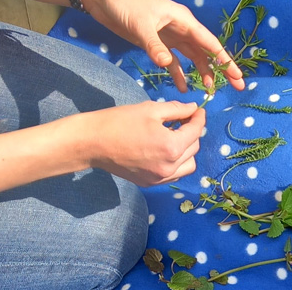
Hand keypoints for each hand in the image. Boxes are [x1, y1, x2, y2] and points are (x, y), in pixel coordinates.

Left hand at [81, 0, 244, 92]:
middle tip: (236, 86)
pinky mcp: (156, 43)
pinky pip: (172, 61)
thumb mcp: (141, 24)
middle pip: (206, 52)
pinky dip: (178, 73)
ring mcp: (169, 36)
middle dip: (221, 68)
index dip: (226, 61)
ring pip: (192, 57)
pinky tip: (181, 87)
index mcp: (184, 21)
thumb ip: (154, 45)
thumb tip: (167, 64)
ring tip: (208, 90)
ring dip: (201, 72)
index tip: (238, 76)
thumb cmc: (126, 3)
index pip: (210, 44)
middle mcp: (181, 28)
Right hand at [85, 101, 204, 185]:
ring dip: (187, 149)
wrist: (92, 142)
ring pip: (188, 164)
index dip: (199, 118)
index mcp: (171, 147)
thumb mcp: (152, 109)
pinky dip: (176, 162)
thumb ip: (177, 110)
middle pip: (194, 147)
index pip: (196, 131)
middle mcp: (169, 166)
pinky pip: (174, 174)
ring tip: (174, 136)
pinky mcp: (149, 183)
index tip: (198, 110)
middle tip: (183, 120)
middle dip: (192, 132)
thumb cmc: (121, 121)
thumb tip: (194, 109)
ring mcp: (159, 178)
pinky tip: (165, 150)